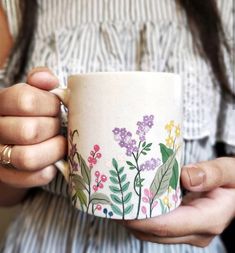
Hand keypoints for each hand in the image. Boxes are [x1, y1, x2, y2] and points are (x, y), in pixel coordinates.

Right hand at [0, 67, 66, 187]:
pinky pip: (35, 177)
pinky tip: (53, 160)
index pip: (26, 101)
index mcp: (1, 104)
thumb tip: (46, 79)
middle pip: (29, 131)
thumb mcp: (33, 92)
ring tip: (59, 144)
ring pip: (28, 158)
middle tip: (58, 126)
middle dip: (53, 128)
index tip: (57, 107)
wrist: (16, 142)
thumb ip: (40, 82)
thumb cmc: (31, 114)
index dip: (51, 104)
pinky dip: (50, 169)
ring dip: (53, 150)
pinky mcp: (9, 176)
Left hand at [120, 157, 234, 246]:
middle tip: (110, 200)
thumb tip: (187, 177)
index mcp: (208, 220)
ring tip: (116, 200)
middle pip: (154, 232)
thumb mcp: (230, 171)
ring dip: (133, 219)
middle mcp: (196, 232)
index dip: (139, 219)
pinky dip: (141, 217)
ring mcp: (188, 231)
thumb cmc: (234, 180)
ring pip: (152, 233)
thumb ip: (213, 173)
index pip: (166, 226)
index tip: (118, 205)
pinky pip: (157, 226)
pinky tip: (131, 201)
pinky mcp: (182, 226)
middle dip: (129, 220)